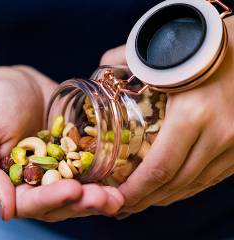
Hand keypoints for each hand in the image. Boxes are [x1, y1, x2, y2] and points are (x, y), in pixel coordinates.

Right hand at [0, 66, 122, 220]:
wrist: (17, 85)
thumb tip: (5, 211)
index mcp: (12, 187)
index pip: (30, 203)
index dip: (51, 200)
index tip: (72, 190)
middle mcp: (38, 185)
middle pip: (61, 204)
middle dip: (83, 203)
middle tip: (106, 199)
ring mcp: (60, 172)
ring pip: (80, 192)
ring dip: (99, 197)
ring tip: (118, 196)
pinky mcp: (76, 156)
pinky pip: (92, 170)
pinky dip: (107, 176)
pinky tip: (124, 178)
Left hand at [101, 19, 233, 216]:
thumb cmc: (200, 48)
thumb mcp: (161, 57)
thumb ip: (123, 61)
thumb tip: (97, 71)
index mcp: (192, 115)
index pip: (158, 169)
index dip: (135, 191)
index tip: (116, 199)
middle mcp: (219, 135)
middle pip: (176, 183)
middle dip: (146, 199)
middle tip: (122, 205)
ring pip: (195, 185)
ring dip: (166, 197)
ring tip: (142, 201)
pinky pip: (212, 178)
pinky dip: (188, 187)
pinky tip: (171, 188)